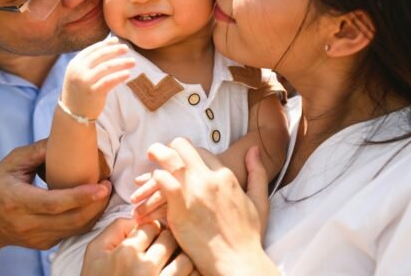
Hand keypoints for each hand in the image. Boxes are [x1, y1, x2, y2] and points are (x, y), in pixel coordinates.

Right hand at [0, 139, 110, 249]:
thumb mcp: (12, 162)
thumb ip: (39, 151)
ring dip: (94, 213)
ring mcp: (35, 238)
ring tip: (105, 193)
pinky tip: (92, 205)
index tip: (101, 186)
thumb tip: (67, 138)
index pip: (54, 202)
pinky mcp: (42, 244)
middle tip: (109, 186)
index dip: (80, 196)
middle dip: (96, 205)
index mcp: (16, 200)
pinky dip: (85, 219)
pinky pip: (70, 233)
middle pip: (70, 219)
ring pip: (74, 229)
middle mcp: (26, 223)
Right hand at [61, 37, 134, 118]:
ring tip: (133, 62)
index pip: (92, 50)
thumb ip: (89, 63)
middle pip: (100, 56)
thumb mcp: (79, 74)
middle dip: (115, 50)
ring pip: (106, 67)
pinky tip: (128, 74)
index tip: (116, 40)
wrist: (73, 113)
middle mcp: (78, 71)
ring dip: (121, 63)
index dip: (105, 44)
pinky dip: (119, 76)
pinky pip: (109, 81)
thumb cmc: (80, 91)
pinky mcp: (93, 92)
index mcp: (74, 64)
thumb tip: (108, 47)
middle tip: (127, 48)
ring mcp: (85, 81)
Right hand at [82, 218, 196, 275]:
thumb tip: (136, 219)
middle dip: (167, 241)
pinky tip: (177, 275)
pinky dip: (188, 275)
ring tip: (172, 263)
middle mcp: (145, 268)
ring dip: (181, 259)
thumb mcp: (94, 253)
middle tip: (161, 249)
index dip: (151, 230)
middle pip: (170, 239)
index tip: (149, 238)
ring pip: (185, 260)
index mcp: (127, 252)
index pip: (151, 226)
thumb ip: (114, 230)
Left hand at [142, 139, 277, 274]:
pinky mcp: (180, 206)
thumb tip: (253, 149)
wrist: (238, 262)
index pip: (201, 151)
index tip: (180, 158)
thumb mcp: (259, 202)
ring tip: (150, 157)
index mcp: (226, 176)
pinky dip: (155, 177)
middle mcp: (210, 178)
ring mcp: (194, 191)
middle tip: (159, 153)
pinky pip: (162, 180)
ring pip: (169, 158)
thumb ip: (258, 173)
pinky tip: (151, 183)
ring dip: (157, 154)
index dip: (188, 152)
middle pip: (183, 147)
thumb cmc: (248, 237)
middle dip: (170, 146)